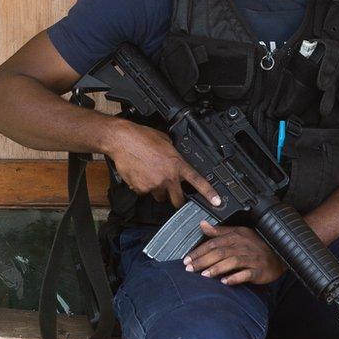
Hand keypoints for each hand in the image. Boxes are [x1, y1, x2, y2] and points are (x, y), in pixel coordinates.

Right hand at [104, 119, 220, 208]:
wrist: (122, 140)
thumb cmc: (142, 137)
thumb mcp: (166, 142)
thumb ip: (174, 155)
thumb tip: (175, 161)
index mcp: (177, 164)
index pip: (197, 181)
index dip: (209, 193)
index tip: (216, 202)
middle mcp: (167, 177)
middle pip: (178, 200)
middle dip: (177, 199)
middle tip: (173, 193)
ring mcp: (154, 184)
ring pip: (159, 196)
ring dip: (157, 191)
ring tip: (149, 174)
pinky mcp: (140, 189)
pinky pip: (144, 193)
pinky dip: (142, 187)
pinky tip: (139, 174)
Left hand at [184, 221, 287, 285]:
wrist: (279, 255)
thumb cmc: (256, 245)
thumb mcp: (238, 233)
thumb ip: (219, 231)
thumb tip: (202, 224)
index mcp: (236, 236)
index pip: (214, 242)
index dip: (199, 251)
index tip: (187, 259)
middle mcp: (242, 246)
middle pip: (220, 252)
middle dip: (203, 261)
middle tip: (189, 269)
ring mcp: (251, 259)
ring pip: (231, 262)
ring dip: (216, 269)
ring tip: (204, 276)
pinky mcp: (258, 270)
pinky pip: (246, 274)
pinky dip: (235, 278)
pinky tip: (225, 282)